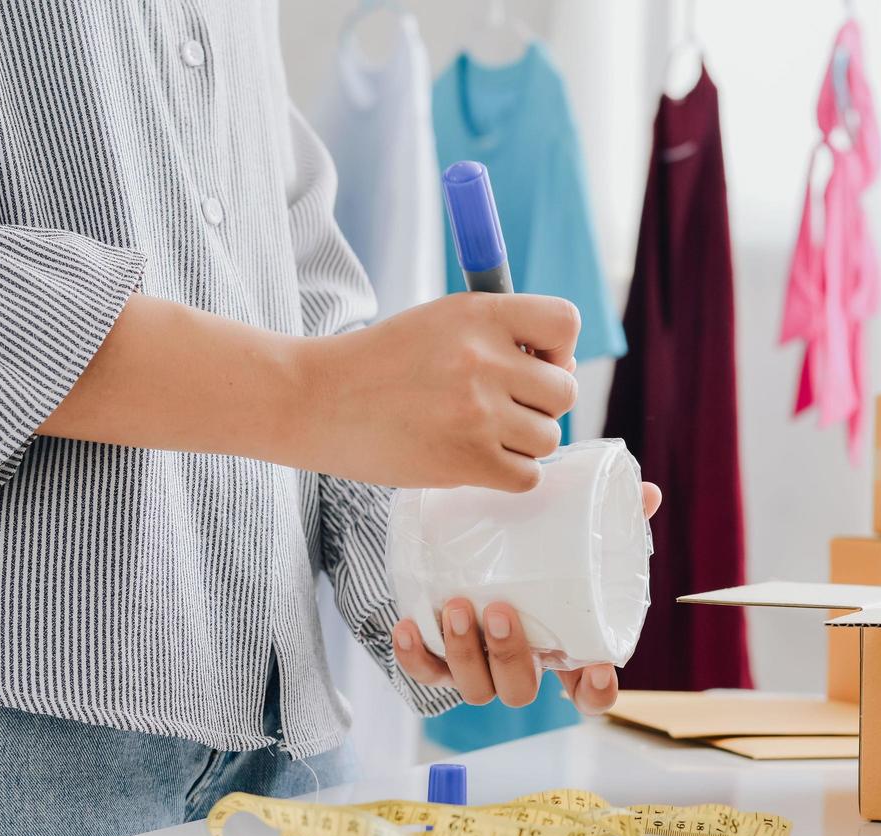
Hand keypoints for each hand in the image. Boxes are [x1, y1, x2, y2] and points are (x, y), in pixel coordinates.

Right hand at [303, 292, 580, 491]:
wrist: (316, 401)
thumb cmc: (381, 364)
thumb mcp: (440, 322)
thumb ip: (499, 336)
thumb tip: (562, 370)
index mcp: (479, 313)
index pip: (564, 323)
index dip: (559, 350)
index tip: (532, 364)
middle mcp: (484, 358)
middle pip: (564, 392)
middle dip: (540, 405)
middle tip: (500, 408)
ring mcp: (477, 411)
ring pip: (549, 438)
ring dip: (523, 443)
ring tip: (479, 434)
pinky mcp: (466, 460)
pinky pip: (528, 476)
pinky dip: (509, 474)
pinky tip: (475, 459)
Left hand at [392, 483, 661, 713]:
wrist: (468, 544)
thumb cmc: (539, 550)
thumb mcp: (576, 532)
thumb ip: (612, 517)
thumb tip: (648, 494)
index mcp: (562, 650)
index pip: (589, 694)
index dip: (595, 692)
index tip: (597, 668)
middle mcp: (521, 666)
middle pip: (519, 690)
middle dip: (508, 655)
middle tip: (498, 610)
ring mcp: (479, 667)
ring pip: (474, 687)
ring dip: (464, 652)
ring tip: (454, 606)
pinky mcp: (438, 657)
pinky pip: (426, 673)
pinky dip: (415, 655)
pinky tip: (408, 625)